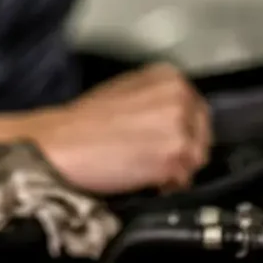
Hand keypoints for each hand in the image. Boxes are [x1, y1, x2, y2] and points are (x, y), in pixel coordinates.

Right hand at [34, 63, 211, 195]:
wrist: (61, 144)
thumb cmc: (83, 122)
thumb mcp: (126, 92)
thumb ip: (158, 100)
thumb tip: (177, 121)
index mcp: (168, 77)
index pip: (197, 109)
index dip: (184, 131)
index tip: (171, 142)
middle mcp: (180, 97)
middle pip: (201, 134)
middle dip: (184, 151)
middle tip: (157, 160)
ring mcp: (180, 126)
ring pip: (196, 158)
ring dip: (176, 170)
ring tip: (146, 170)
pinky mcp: (175, 156)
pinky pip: (184, 179)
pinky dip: (168, 186)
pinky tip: (143, 180)